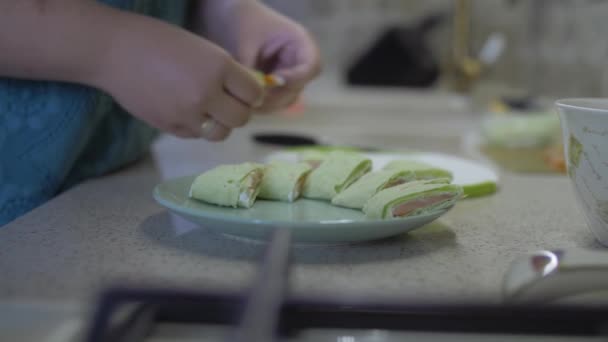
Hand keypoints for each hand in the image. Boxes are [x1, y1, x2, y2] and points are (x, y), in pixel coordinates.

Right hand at [95, 9, 263, 139]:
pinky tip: (186, 110)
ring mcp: (187, 113)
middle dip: (239, 111)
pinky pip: (197, 135)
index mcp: (218, 67)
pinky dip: (197, 127)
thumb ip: (226, 73)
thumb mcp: (203, 50)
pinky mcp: (170, 127)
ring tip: (209, 110)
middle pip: (242, 118)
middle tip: (229, 102)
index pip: (254, 94)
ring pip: (221, 133)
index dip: (253, 94)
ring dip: (220, 124)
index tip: (245, 91)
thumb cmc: (160, 42)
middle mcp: (206, 93)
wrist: (114, 50)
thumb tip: (249, 95)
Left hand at [201, 0, 320, 111]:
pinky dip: (261, 104)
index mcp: (300, 42)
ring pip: (286, 99)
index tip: (273, 81)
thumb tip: (252, 95)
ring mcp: (289, 75)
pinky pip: (274, 101)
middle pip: (298, 87)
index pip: (311, 66)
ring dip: (268, 104)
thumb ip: (250, 68)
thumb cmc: (243, 21)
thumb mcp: (245, 42)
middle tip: (253, 99)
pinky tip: (245, 102)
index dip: (296, 78)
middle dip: (276, 96)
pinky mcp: (276, 86)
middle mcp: (299, 62)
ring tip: (246, 102)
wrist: (231, 17)